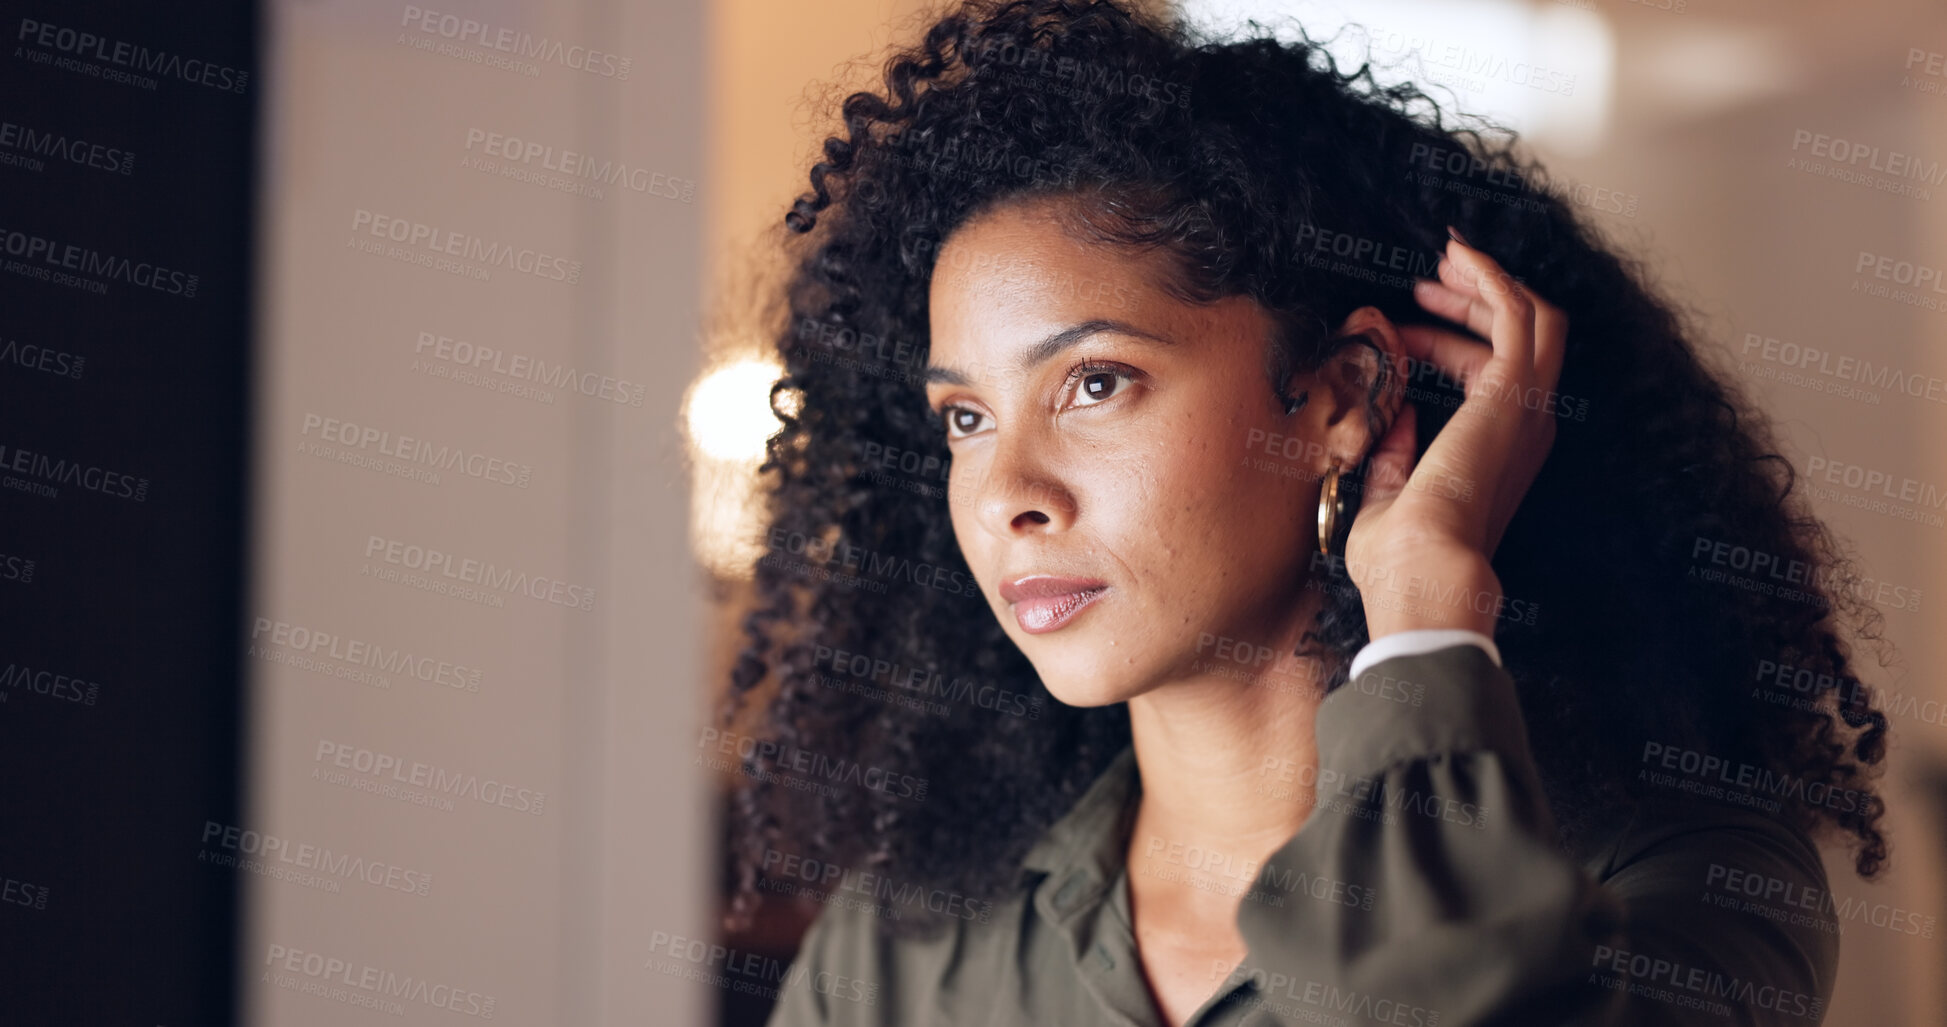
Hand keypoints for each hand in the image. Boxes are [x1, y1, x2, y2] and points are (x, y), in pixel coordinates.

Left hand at [1342, 229, 1565, 638]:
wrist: (1420, 572)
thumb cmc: (1400, 558)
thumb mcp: (1387, 498)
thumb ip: (1395, 458)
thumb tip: (1395, 418)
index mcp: (1502, 450)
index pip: (1494, 373)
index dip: (1446, 342)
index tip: (1397, 335)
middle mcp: (1525, 425)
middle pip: (1527, 335)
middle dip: (1479, 297)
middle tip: (1432, 276)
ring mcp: (1525, 407)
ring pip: (1531, 316)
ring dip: (1487, 281)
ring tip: (1443, 259)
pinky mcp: (1510, 392)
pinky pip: (1518, 314)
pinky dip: (1491, 277)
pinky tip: (1458, 255)